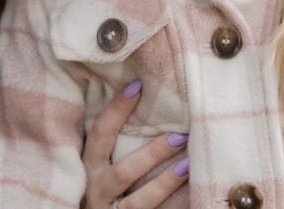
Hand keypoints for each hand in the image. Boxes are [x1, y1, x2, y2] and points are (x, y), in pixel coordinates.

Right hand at [81, 80, 188, 208]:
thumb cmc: (101, 189)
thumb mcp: (99, 167)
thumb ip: (113, 144)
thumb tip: (141, 95)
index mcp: (89, 168)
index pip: (100, 134)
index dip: (116, 110)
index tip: (137, 86)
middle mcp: (97, 191)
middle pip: (125, 172)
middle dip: (152, 154)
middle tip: (179, 135)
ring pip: (140, 201)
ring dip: (166, 183)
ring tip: (188, 165)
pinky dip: (174, 205)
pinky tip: (193, 194)